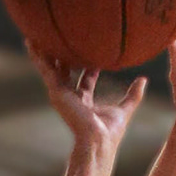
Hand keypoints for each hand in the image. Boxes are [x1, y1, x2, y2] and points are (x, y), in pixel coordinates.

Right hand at [28, 45, 146, 155]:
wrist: (98, 141)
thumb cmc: (110, 132)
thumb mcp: (125, 108)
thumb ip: (134, 95)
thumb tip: (143, 80)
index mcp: (84, 101)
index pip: (85, 80)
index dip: (89, 65)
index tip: (92, 50)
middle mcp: (70, 97)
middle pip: (64, 72)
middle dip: (61, 57)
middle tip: (60, 40)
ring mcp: (60, 94)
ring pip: (50, 68)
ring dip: (43, 52)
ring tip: (35, 34)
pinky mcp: (56, 92)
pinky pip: (45, 69)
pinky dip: (38, 56)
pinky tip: (31, 42)